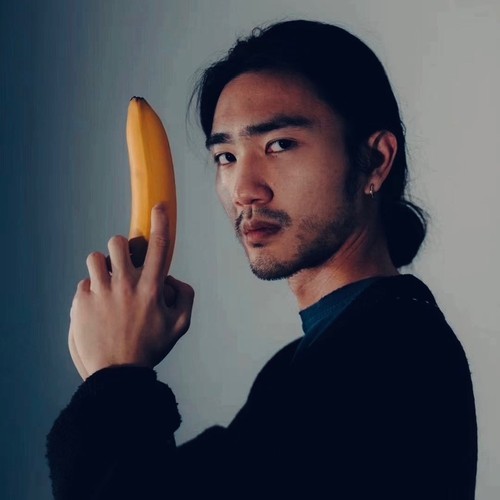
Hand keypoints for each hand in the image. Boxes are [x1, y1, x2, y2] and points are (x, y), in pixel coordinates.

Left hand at [68, 204, 193, 378]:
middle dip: (121, 248)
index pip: (159, 246)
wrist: (116, 374)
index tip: (159, 207)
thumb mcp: (180, 325)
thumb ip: (185, 295)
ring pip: (95, 257)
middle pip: (117, 242)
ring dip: (103, 266)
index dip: (161, 221)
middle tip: (124, 264)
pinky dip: (91, 290)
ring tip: (108, 284)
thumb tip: (171, 278)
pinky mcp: (81, 302)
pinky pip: (83, 282)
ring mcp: (101, 292)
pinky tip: (98, 308)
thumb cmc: (150, 348)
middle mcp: (125, 285)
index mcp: (151, 288)